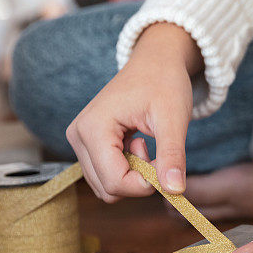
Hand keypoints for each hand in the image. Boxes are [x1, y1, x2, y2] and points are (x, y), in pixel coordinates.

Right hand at [66, 23, 201, 201]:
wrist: (155, 62)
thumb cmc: (164, 83)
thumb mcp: (174, 118)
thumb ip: (172, 156)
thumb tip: (175, 191)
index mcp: (93, 128)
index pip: (115, 182)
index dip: (146, 183)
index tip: (165, 163)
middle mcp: (78, 136)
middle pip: (108, 188)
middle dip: (139, 179)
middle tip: (155, 149)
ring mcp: (79, 141)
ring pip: (106, 186)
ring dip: (133, 176)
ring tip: (145, 143)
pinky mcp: (87, 144)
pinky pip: (106, 175)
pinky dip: (127, 170)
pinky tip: (137, 144)